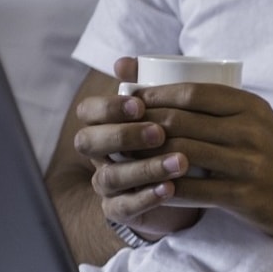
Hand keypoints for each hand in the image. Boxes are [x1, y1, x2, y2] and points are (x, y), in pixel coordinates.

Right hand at [70, 57, 201, 239]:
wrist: (183, 182)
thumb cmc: (170, 135)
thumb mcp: (163, 109)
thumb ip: (146, 84)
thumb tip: (123, 62)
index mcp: (104, 125)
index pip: (89, 112)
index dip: (109, 107)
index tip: (140, 103)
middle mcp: (99, 155)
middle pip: (90, 143)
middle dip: (123, 135)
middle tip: (159, 132)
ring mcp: (107, 184)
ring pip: (110, 177)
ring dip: (145, 168)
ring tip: (180, 162)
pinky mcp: (120, 210)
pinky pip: (124, 207)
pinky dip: (147, 197)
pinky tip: (171, 189)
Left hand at [137, 80, 272, 240]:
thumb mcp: (259, 122)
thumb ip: (223, 107)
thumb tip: (170, 89)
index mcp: (251, 106)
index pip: (192, 93)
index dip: (155, 95)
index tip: (129, 101)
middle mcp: (250, 130)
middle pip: (181, 121)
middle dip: (142, 124)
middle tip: (117, 130)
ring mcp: (248, 163)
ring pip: (181, 153)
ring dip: (146, 157)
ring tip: (123, 159)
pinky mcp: (243, 195)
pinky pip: (192, 190)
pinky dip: (164, 188)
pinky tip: (147, 188)